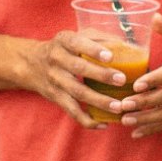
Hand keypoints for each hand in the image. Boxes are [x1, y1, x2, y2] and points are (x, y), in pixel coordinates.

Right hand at [0, 28, 133, 126]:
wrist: (31, 64)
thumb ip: (100, 38)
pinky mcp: (56, 97)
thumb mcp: (75, 35)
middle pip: (79, 68)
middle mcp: (57, 60)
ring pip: (77, 93)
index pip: (77, 43)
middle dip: (101, 75)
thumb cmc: (64, 48)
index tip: (110, 56)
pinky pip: (72, 111)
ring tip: (118, 107)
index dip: (93, 50)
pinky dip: (87, 120)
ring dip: (98, 101)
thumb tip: (130, 46)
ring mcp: (56, 80)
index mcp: (64, 41)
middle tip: (121, 80)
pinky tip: (103, 124)